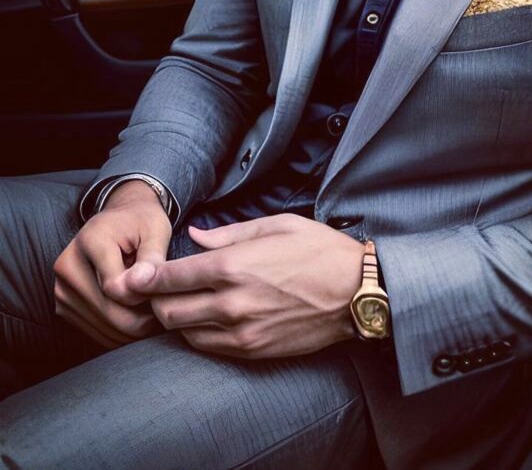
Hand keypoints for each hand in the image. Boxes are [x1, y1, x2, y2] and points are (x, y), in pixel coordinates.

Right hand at [53, 180, 171, 349]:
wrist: (120, 219)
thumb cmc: (142, 222)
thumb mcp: (156, 229)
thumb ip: (152, 257)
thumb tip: (142, 283)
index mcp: (89, 241)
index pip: (117, 289)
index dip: (146, 293)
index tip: (159, 283)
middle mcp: (67, 267)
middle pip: (109, 314)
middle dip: (142, 316)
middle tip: (162, 303)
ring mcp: (61, 290)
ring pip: (105, 329)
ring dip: (133, 326)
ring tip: (149, 304)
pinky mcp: (64, 307)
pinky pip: (98, 333)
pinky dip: (120, 330)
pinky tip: (134, 311)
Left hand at [125, 213, 364, 358]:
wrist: (355, 292)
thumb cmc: (319, 251)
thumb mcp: (275, 225)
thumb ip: (228, 233)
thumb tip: (194, 236)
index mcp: (233, 265)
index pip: (171, 277)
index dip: (144, 278)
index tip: (131, 277)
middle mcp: (231, 302)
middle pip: (168, 311)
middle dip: (154, 300)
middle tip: (154, 289)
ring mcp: (241, 331)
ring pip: (184, 333)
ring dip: (175, 319)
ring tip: (178, 302)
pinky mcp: (252, 351)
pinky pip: (208, 348)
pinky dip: (197, 335)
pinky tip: (203, 318)